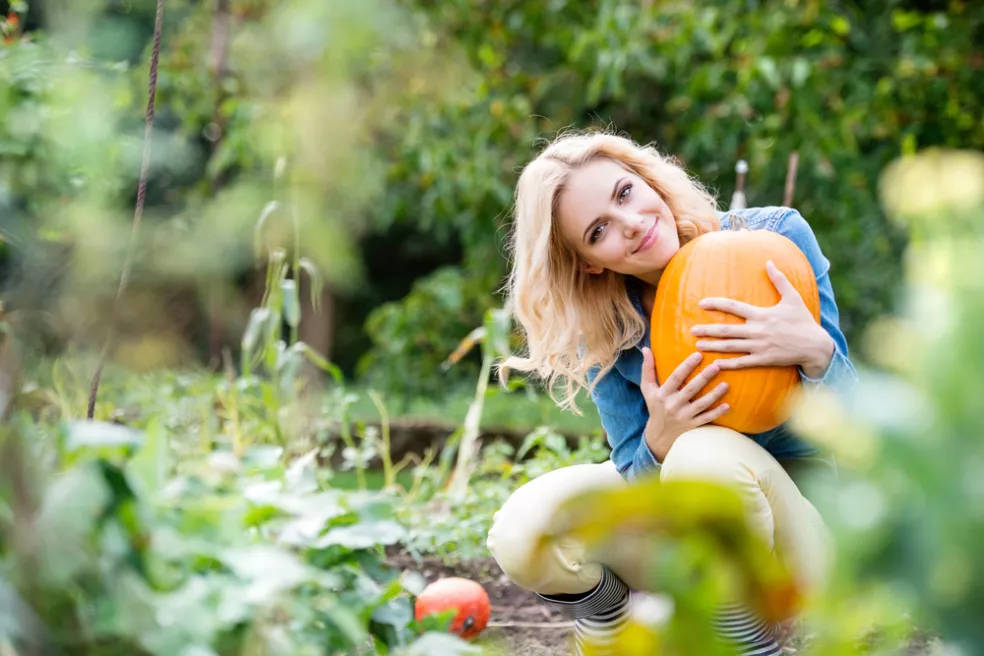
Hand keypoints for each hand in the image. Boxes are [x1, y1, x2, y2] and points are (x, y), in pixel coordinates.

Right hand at [639, 347, 730, 460]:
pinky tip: (728, 406)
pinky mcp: (692, 425)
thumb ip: (647, 368)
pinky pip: (706, 419)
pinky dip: (717, 413)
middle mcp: (672, 405)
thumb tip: (646, 348)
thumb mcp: (647, 388)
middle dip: (704, 378)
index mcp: (662, 394)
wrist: (659, 433)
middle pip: (690, 390)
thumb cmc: (654, 405)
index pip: (675, 378)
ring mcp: (683, 416)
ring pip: (701, 404)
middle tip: (717, 366)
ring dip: (714, 395)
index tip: (698, 354)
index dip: (686, 366)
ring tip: (726, 384)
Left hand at [691, 260, 833, 377]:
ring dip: (713, 346)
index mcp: (762, 314)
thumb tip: (769, 262)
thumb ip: (779, 280)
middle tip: (691, 329)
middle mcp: (758, 330)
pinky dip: (728, 364)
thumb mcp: (793, 297)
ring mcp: (760, 346)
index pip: (734, 307)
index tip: (702, 303)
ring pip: (731, 347)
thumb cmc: (803, 321)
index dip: (717, 304)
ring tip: (697, 345)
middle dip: (708, 330)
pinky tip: (715, 364)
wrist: (816, 346)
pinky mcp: (764, 359)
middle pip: (727, 330)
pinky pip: (742, 363)